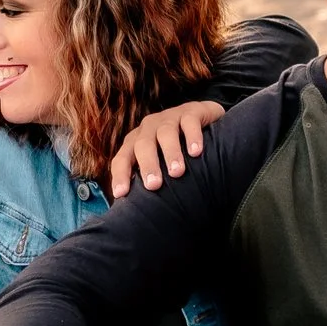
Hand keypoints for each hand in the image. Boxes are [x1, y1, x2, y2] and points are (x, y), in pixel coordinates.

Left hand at [107, 100, 223, 197]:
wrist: (205, 122)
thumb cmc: (178, 152)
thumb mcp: (161, 165)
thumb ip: (150, 182)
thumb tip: (138, 214)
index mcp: (136, 143)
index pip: (122, 158)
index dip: (121, 175)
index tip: (122, 194)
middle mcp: (149, 128)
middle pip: (143, 145)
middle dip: (147, 165)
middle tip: (154, 185)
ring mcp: (170, 117)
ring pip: (165, 133)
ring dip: (170, 153)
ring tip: (177, 173)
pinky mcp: (191, 111)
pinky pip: (189, 122)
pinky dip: (192, 137)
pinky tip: (197, 153)